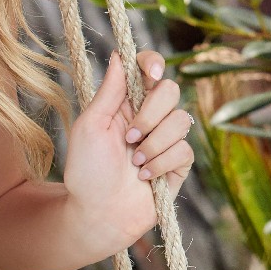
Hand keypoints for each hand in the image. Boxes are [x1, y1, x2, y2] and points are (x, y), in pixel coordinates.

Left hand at [62, 48, 192, 249]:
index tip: (149, 73)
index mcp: (126, 103)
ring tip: (134, 163)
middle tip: (129, 138)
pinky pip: (184, 150)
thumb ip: (109, 91)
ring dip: (154, 145)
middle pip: (171, 90)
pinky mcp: (178, 164)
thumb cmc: (86, 172)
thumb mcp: (90, 126)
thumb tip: (118, 55)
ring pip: (181, 120)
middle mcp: (150, 117)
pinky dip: (161, 163)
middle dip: (150, 114)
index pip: (148, 69)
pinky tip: (144, 178)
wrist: (98, 215)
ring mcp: (166, 140)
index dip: (153, 63)